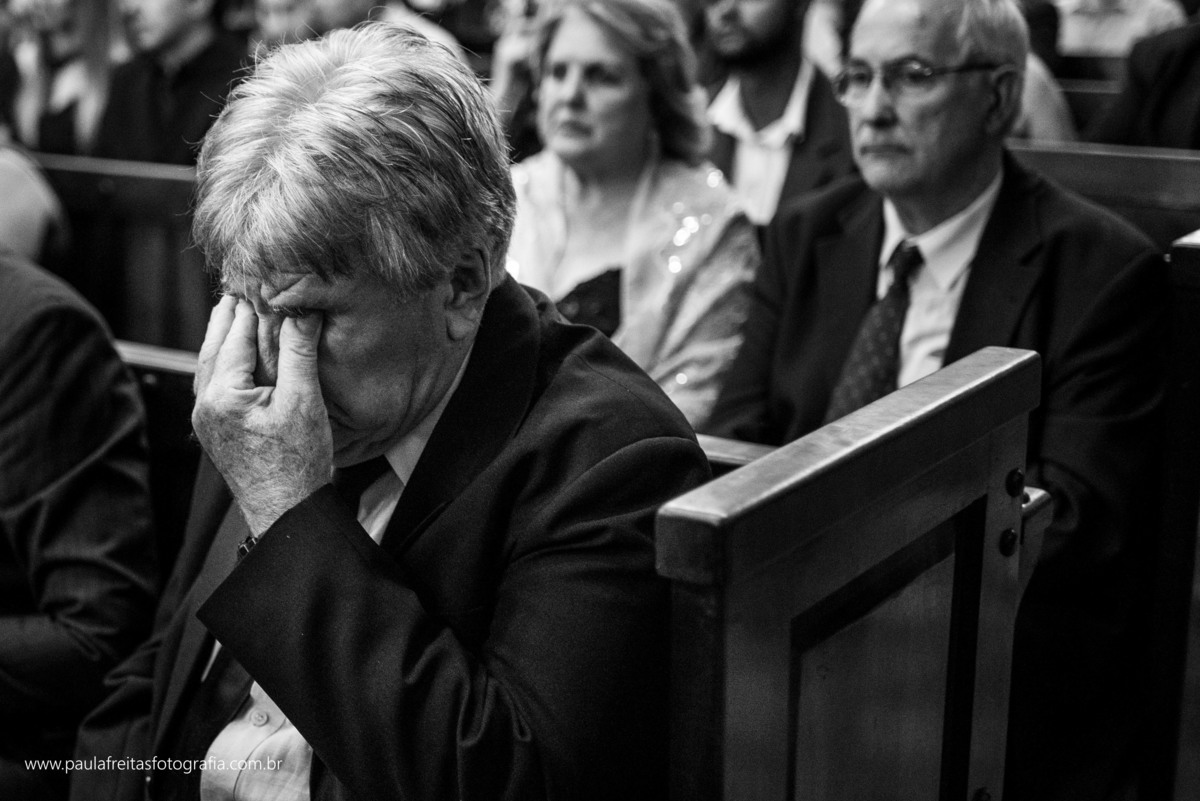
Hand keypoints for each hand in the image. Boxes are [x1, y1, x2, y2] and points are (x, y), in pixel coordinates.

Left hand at [192, 295, 332, 536]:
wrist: (286, 511)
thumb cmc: (298, 463)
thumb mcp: (304, 401)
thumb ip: (298, 352)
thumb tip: (301, 310)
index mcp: (222, 394)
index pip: (237, 335)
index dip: (251, 305)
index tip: (261, 279)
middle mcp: (204, 404)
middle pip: (215, 344)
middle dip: (230, 314)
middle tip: (242, 283)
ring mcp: (205, 419)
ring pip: (210, 363)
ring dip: (224, 335)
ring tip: (237, 310)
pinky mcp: (214, 429)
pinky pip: (214, 382)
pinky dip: (225, 359)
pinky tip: (237, 353)